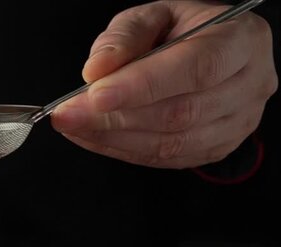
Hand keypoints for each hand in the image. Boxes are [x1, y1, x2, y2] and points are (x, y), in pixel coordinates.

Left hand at [52, 1, 277, 168]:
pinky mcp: (216, 148)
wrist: (209, 51)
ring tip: (73, 125)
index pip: (195, 68)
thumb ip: (124, 38)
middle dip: (115, 117)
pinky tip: (93, 137)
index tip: (96, 95)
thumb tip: (96, 71)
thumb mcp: (153, 16)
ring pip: (172, 144)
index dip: (143, 86)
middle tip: (68, 113)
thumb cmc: (182, 30)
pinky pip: (166, 160)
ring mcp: (237, 123)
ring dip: (113, 138)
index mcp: (240, 40)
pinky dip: (122, 151)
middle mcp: (248, 85)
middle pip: (180, 113)